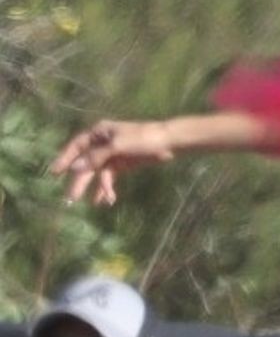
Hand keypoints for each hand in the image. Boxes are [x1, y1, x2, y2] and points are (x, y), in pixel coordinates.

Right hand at [51, 118, 175, 205]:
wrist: (167, 142)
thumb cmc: (143, 138)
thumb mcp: (118, 146)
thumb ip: (96, 157)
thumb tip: (75, 167)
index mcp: (99, 133)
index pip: (76, 146)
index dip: (64, 159)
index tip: (54, 173)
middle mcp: (102, 143)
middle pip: (86, 163)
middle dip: (79, 181)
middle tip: (70, 199)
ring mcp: (111, 155)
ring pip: (98, 173)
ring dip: (96, 188)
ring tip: (92, 204)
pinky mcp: (121, 165)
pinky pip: (109, 178)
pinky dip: (108, 188)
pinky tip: (107, 200)